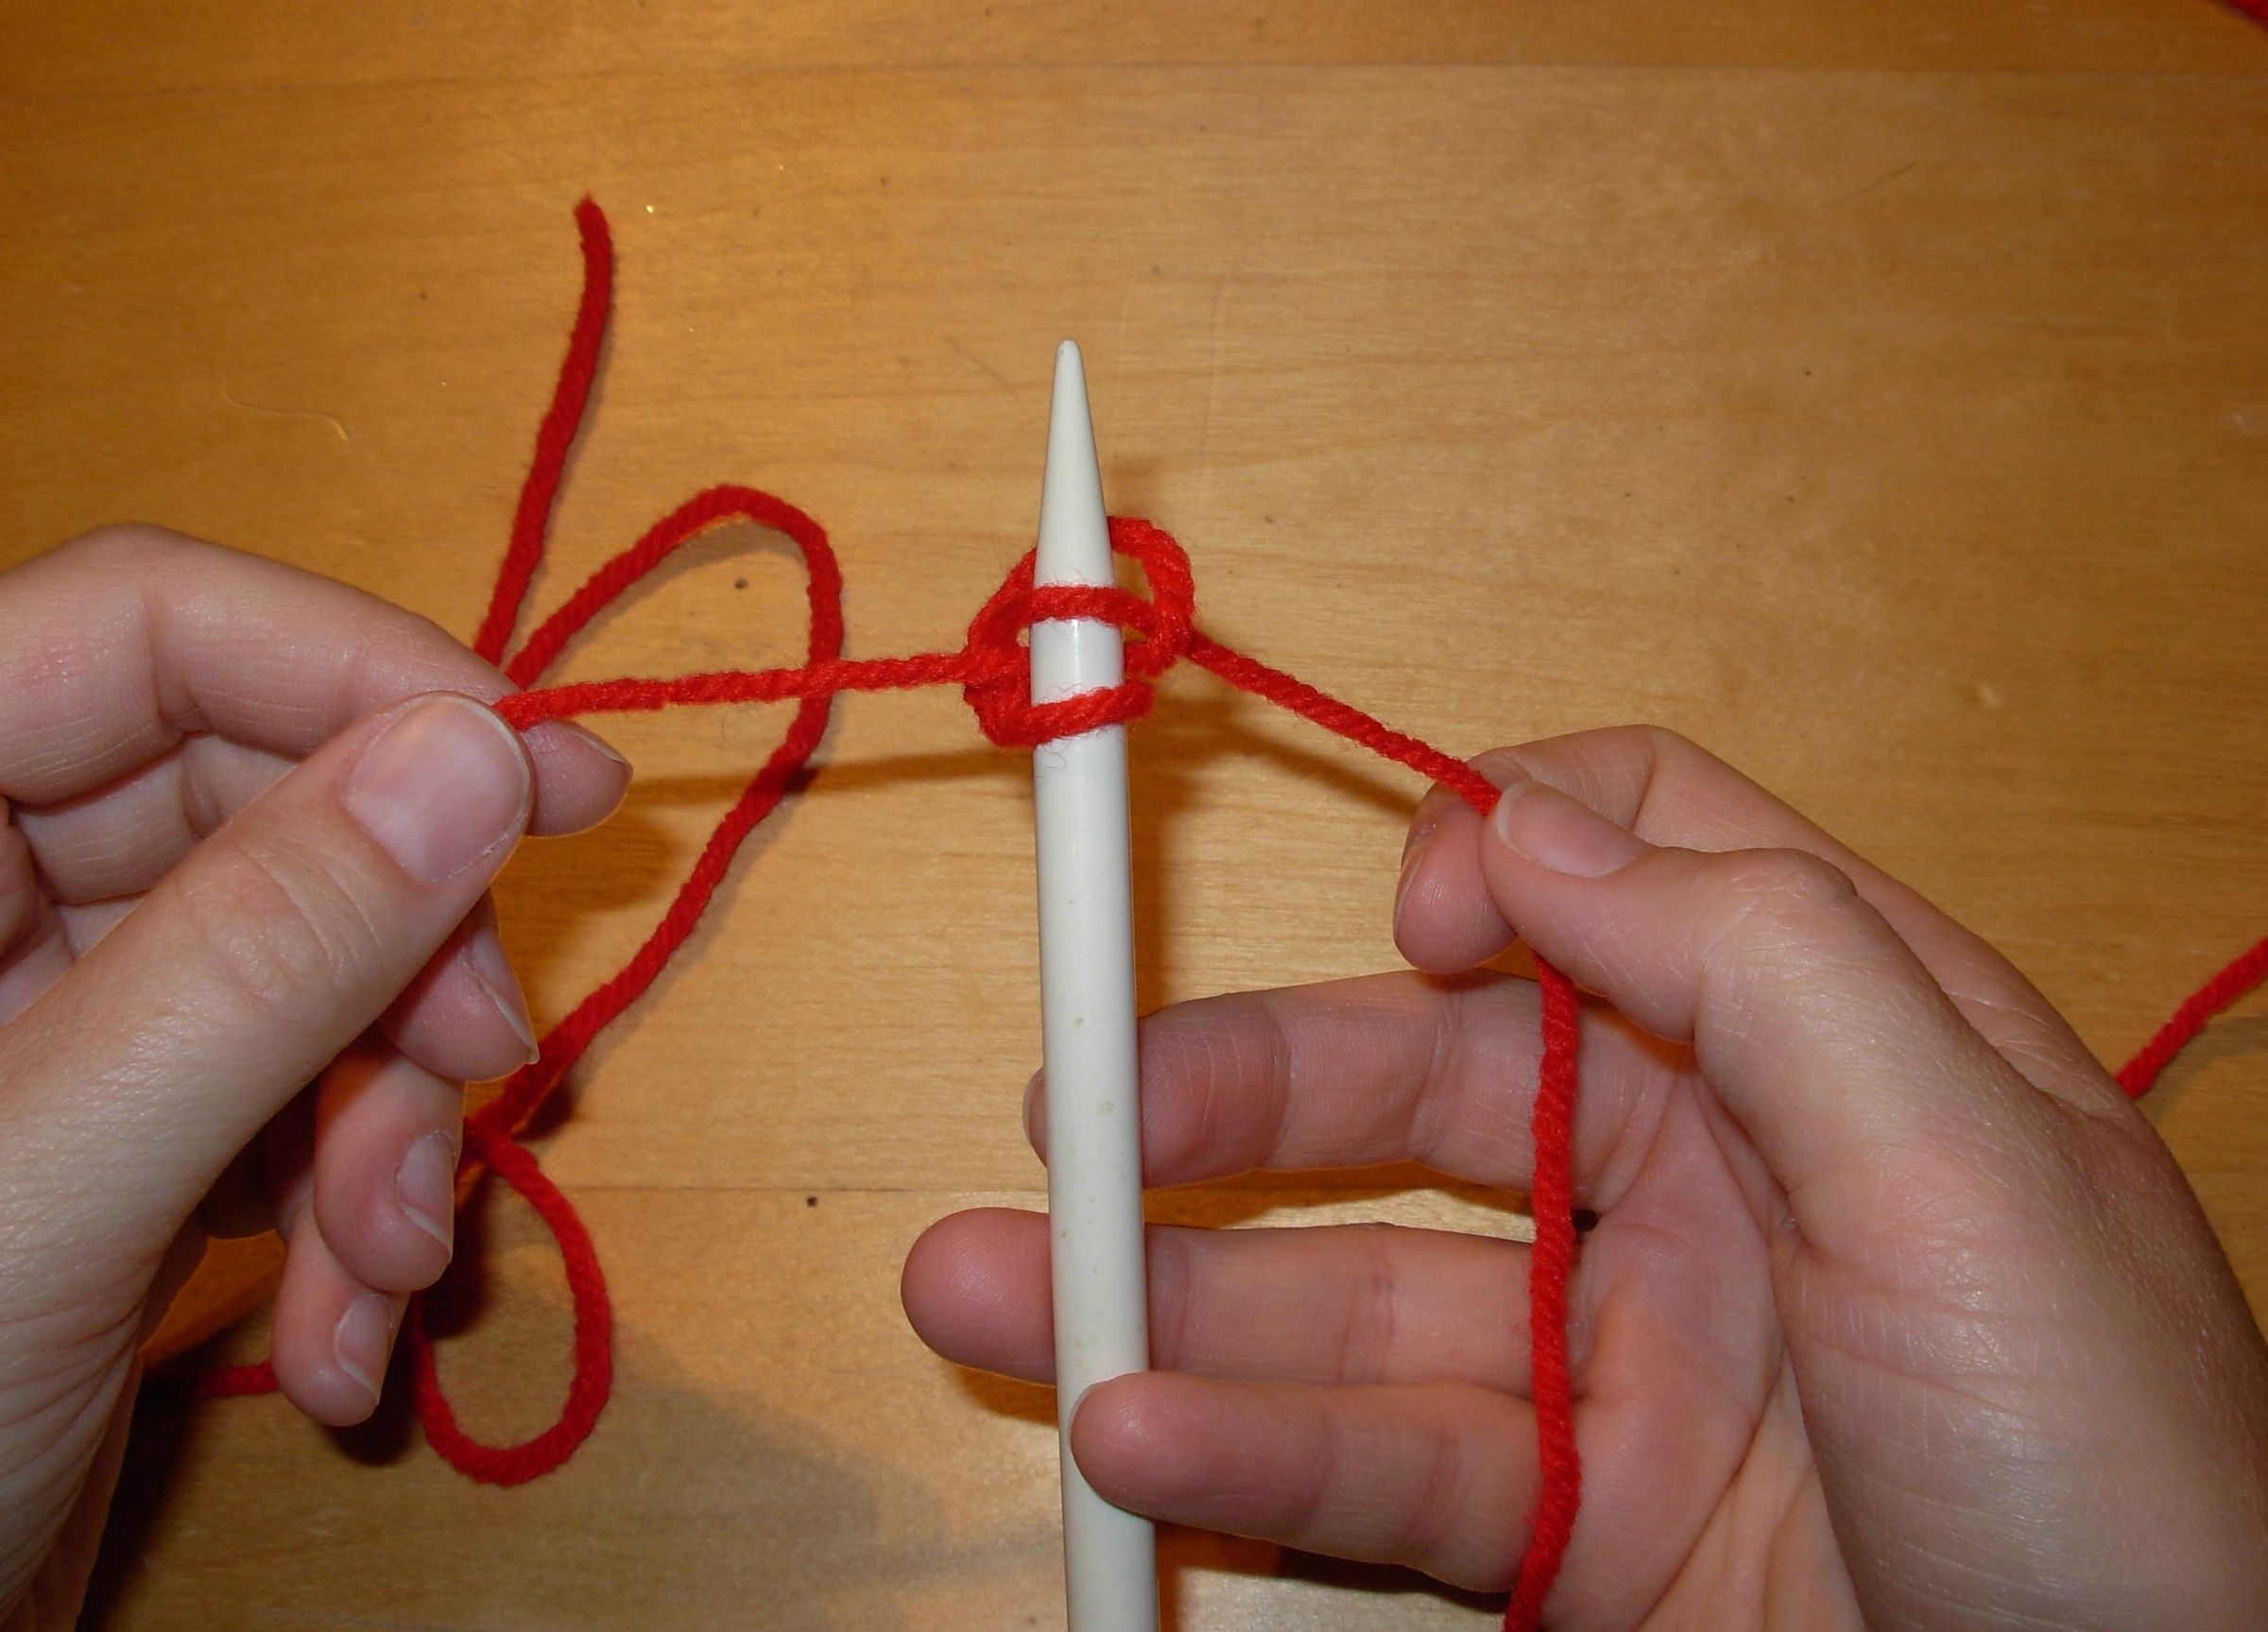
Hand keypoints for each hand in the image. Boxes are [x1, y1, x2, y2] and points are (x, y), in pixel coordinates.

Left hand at [0, 526, 627, 1624]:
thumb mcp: (41, 1191)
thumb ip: (255, 960)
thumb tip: (481, 753)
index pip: (146, 631)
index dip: (363, 675)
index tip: (559, 779)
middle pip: (258, 807)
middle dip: (394, 961)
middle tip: (483, 1074)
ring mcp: (42, 1021)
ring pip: (304, 967)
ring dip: (386, 1123)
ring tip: (389, 1266)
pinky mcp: (113, 1140)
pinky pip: (288, 1100)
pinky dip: (350, 1210)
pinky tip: (346, 1335)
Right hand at [903, 726, 2267, 1629]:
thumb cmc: (2120, 1472)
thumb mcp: (1966, 1167)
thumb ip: (1753, 956)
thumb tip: (1518, 819)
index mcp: (1825, 1038)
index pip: (1622, 863)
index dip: (1489, 859)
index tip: (1406, 929)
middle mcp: (1713, 1177)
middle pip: (1426, 1083)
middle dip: (1233, 1095)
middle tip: (1069, 1113)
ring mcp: (1632, 1361)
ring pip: (1364, 1290)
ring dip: (1178, 1290)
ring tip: (999, 1292)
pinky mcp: (1581, 1532)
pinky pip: (1385, 1469)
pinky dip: (1248, 1454)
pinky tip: (1140, 1439)